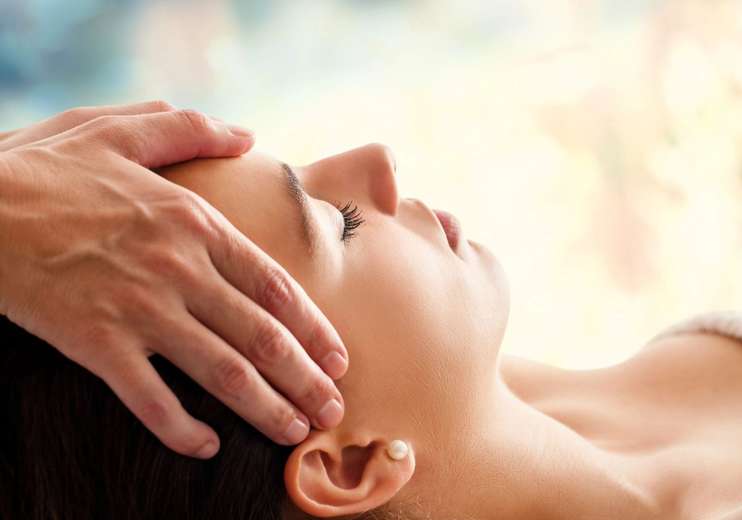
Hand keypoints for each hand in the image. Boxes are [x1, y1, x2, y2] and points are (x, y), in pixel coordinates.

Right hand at [0, 102, 347, 457]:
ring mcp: (138, 310)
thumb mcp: (121, 130)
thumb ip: (189, 129)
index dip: (314, 327)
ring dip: (265, 408)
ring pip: (221, 371)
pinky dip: (181, 428)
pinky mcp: (94, 343)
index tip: (338, 358)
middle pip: (262, 336)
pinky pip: (149, 399)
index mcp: (194, 223)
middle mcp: (179, 270)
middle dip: (306, 378)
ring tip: (295, 431)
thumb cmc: (46, 167)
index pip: (275, 286)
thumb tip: (247, 134)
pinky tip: (207, 448)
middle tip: (333, 409)